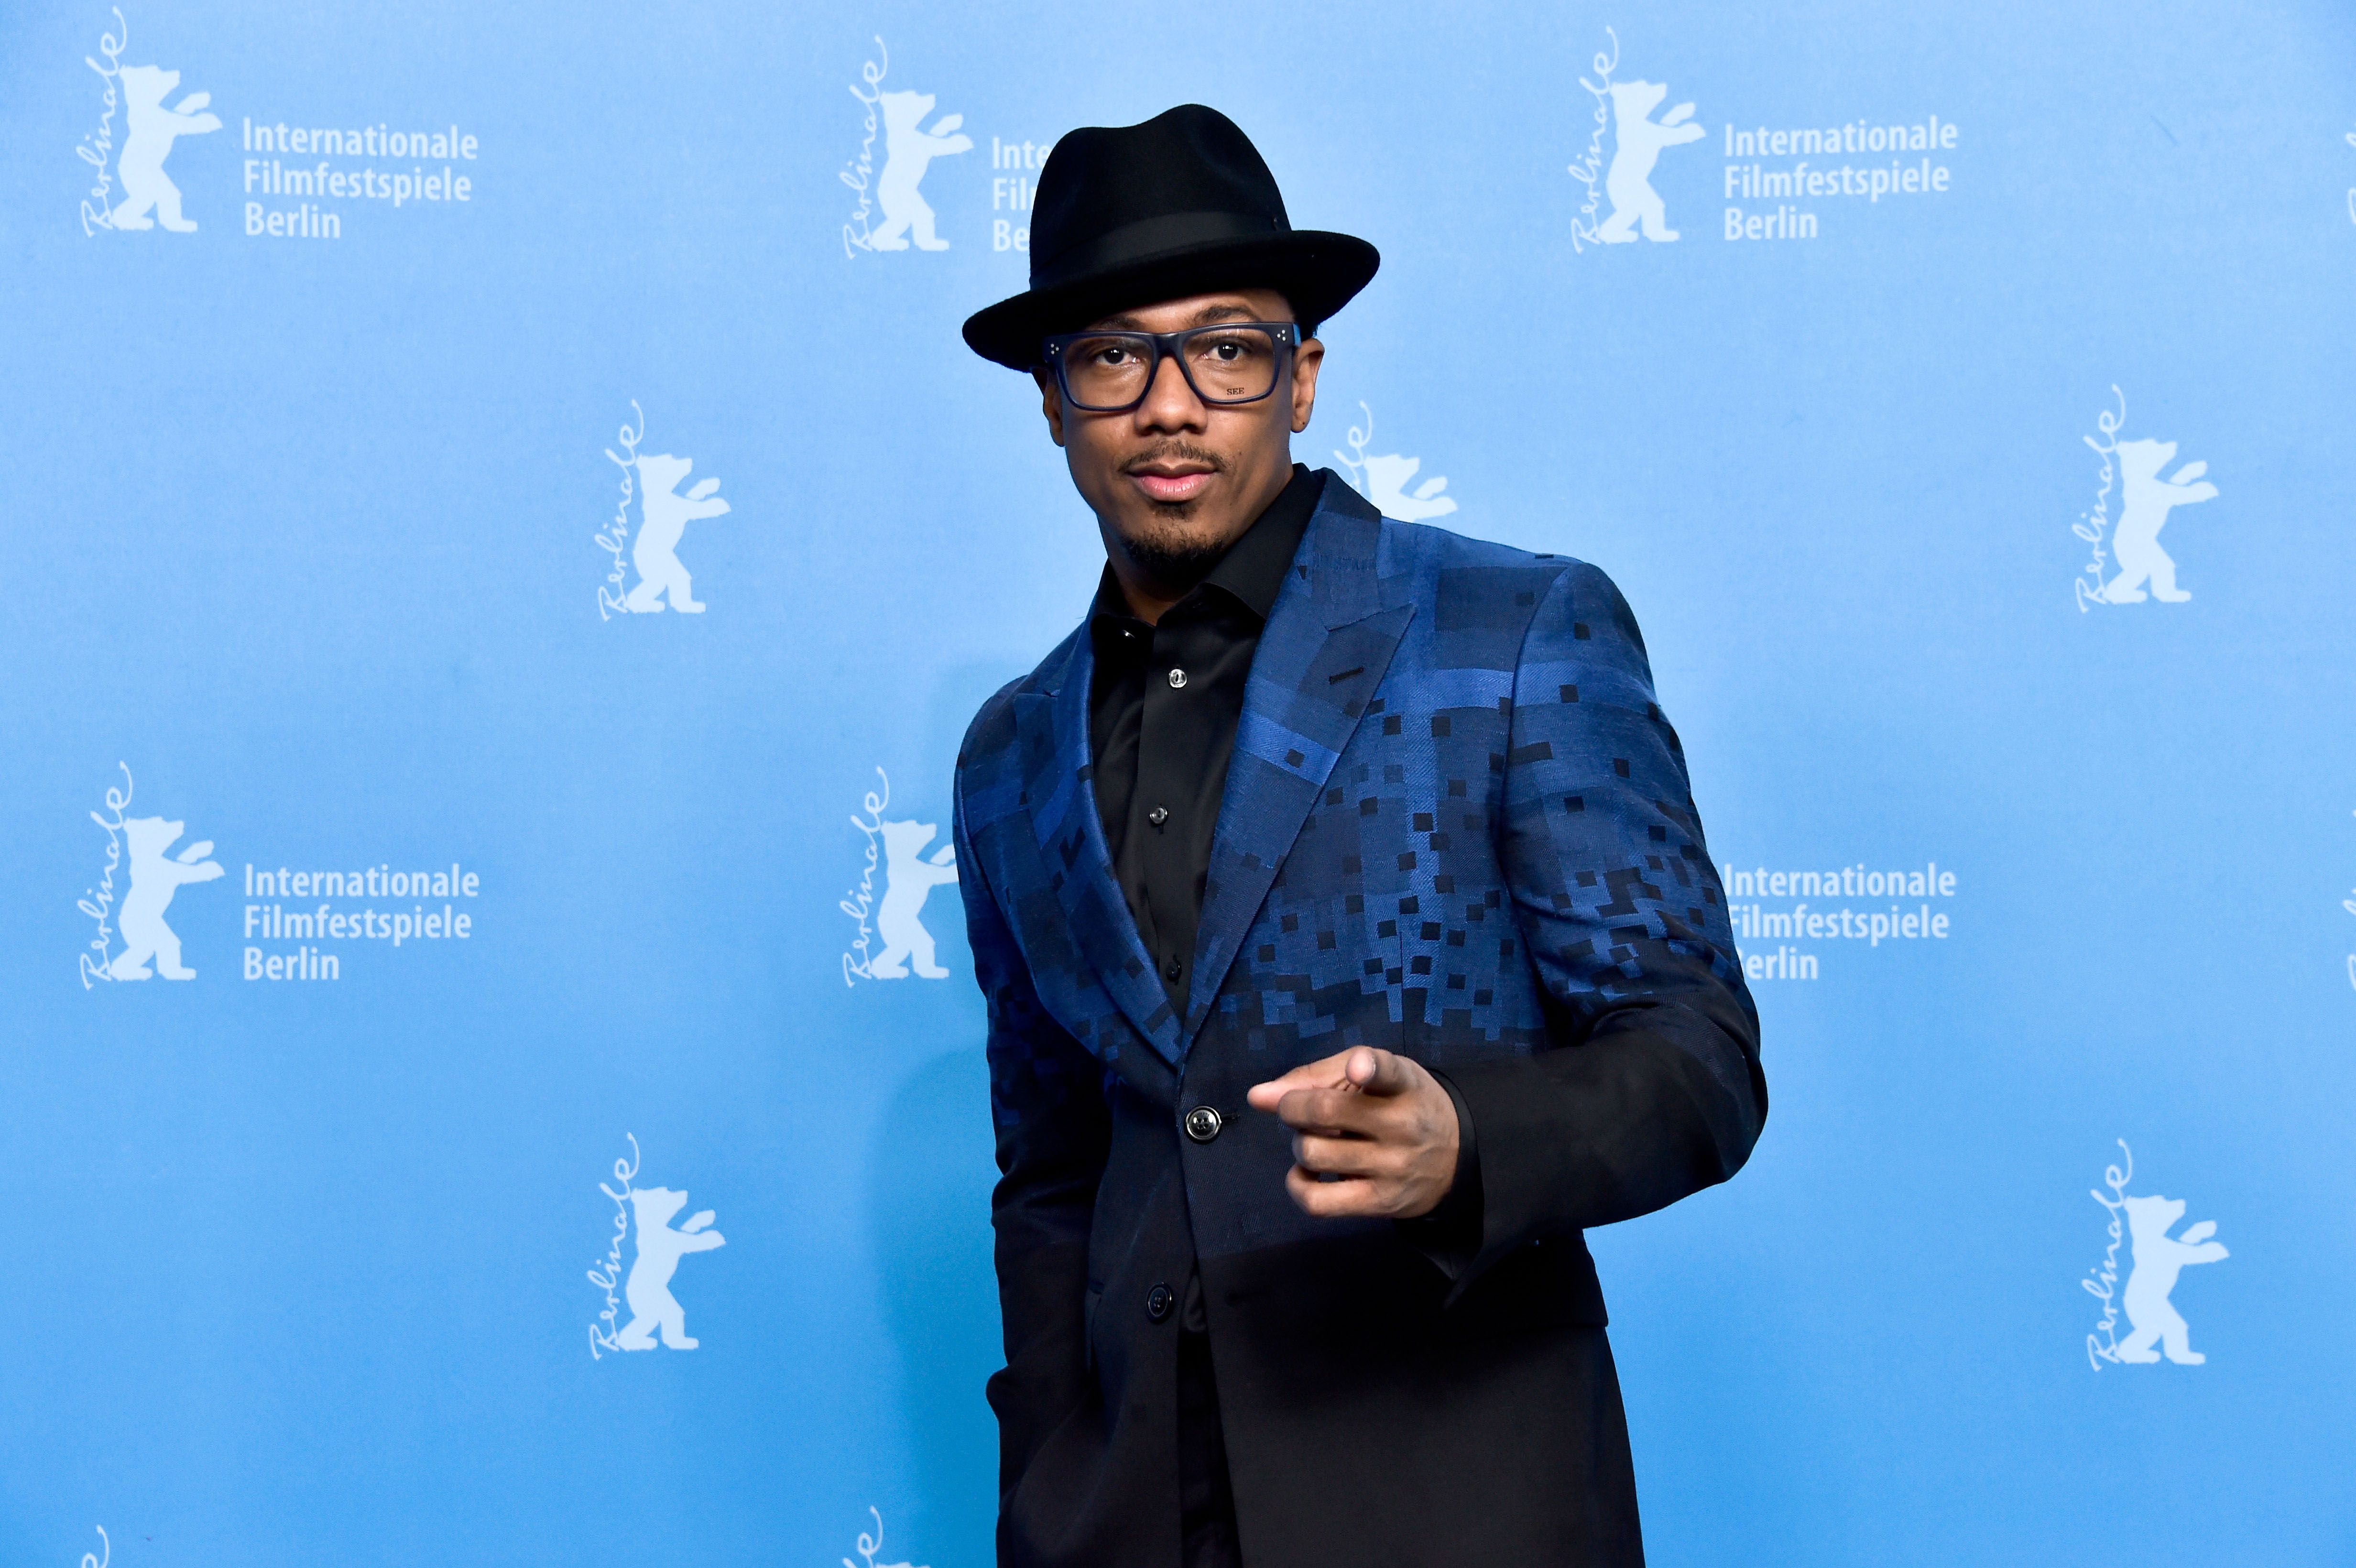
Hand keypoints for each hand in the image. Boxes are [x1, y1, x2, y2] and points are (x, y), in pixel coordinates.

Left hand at [1246, 1047, 1458, 1219]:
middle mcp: (1401, 1125)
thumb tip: (1257, 1096)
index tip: (1358, 1069)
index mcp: (1402, 1084)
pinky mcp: (1380, 1203)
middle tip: (1301, 1109)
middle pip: (1323, 1111)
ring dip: (1299, 1142)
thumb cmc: (1400, 1105)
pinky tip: (1309, 1173)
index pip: (1388, 1073)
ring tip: (1318, 1140)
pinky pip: (1318, 1201)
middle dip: (1293, 1106)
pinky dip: (1298, 1185)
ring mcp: (1392, 1168)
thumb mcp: (1373, 1075)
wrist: (1456, 1156)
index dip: (1368, 1069)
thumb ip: (1315, 1076)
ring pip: (1312, 1152)